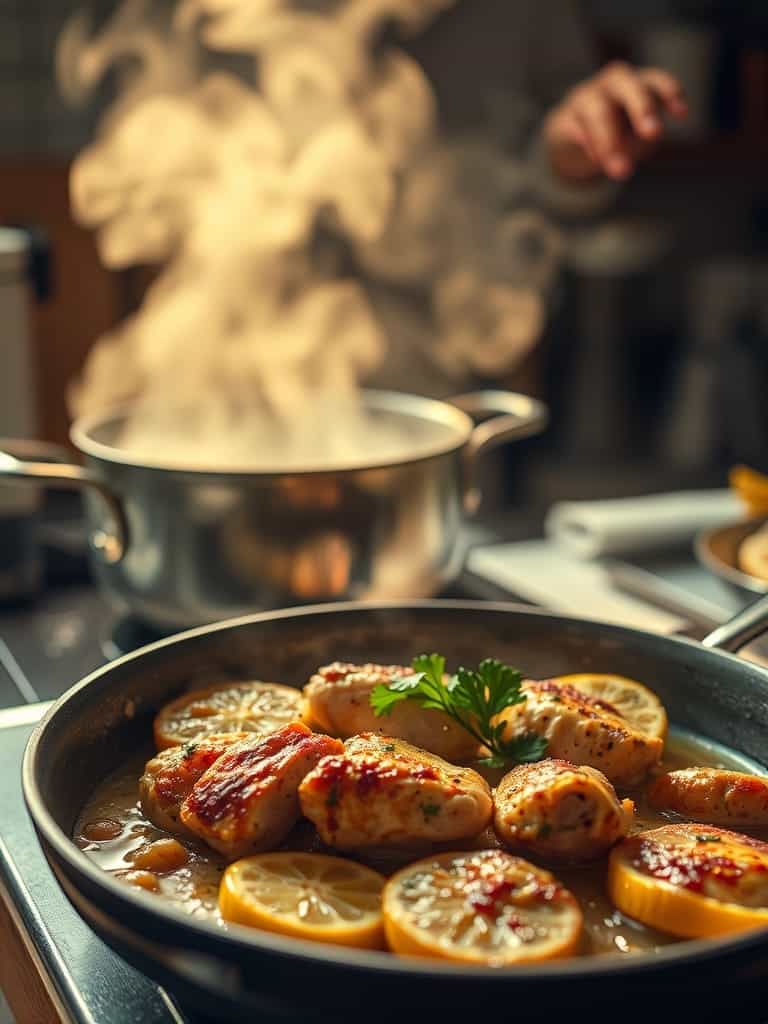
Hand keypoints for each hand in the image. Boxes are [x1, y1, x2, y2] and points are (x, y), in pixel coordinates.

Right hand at [544, 61, 687, 183]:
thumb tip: (651, 134)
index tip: (682, 114)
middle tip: (654, 135)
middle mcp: (610, 84)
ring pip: (598, 111)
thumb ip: (647, 132)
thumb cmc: (616, 132)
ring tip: (621, 171)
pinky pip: (575, 129)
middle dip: (642, 108)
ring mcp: (584, 98)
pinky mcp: (562, 119)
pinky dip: (588, 145)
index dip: (669, 92)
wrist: (571, 141)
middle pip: (625, 84)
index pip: (654, 80)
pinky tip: (597, 161)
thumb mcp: (638, 134)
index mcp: (635, 84)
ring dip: (611, 141)